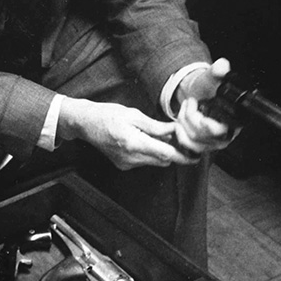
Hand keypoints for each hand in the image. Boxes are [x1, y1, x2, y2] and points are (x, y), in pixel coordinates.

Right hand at [57, 97, 200, 169]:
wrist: (85, 123)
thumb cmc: (107, 115)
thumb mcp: (133, 115)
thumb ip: (156, 126)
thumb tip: (175, 130)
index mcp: (134, 143)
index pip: (165, 154)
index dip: (182, 156)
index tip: (195, 156)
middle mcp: (130, 158)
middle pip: (162, 160)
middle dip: (173, 152)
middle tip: (178, 139)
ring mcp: (126, 164)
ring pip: (154, 162)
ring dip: (161, 152)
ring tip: (159, 137)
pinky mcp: (123, 166)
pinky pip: (144, 162)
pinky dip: (149, 154)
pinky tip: (143, 141)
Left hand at [172, 57, 234, 156]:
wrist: (197, 93)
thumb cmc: (207, 86)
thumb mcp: (212, 77)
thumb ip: (218, 71)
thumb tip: (222, 66)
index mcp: (235, 120)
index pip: (223, 132)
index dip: (210, 127)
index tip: (202, 118)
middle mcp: (228, 135)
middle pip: (205, 136)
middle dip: (192, 117)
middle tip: (191, 102)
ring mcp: (215, 142)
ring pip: (195, 142)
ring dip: (184, 123)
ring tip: (186, 108)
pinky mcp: (203, 146)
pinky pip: (189, 146)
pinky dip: (181, 132)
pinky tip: (181, 121)